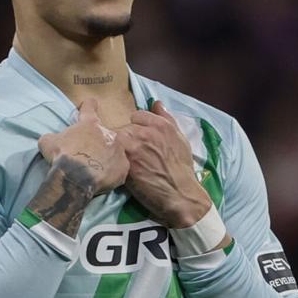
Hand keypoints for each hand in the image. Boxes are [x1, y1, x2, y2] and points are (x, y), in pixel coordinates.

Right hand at [37, 98, 127, 194]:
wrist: (77, 176)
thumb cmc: (62, 155)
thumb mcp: (48, 142)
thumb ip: (53, 137)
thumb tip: (51, 140)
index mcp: (90, 124)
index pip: (90, 108)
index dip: (89, 106)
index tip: (92, 103)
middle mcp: (109, 133)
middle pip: (104, 134)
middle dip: (97, 142)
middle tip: (88, 154)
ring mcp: (119, 150)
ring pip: (114, 151)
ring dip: (107, 157)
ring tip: (96, 169)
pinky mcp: (123, 167)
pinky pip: (119, 169)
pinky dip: (112, 172)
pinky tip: (104, 178)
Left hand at [117, 101, 211, 226]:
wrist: (179, 193)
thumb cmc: (182, 167)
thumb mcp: (180, 139)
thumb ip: (168, 119)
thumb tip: (157, 103)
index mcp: (160, 125)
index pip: (137, 116)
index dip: (138, 127)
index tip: (142, 139)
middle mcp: (145, 133)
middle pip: (125, 128)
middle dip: (129, 138)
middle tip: (136, 152)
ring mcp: (133, 148)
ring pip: (117, 141)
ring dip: (121, 149)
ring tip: (128, 161)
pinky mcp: (125, 164)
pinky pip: (114, 156)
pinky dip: (117, 161)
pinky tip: (125, 169)